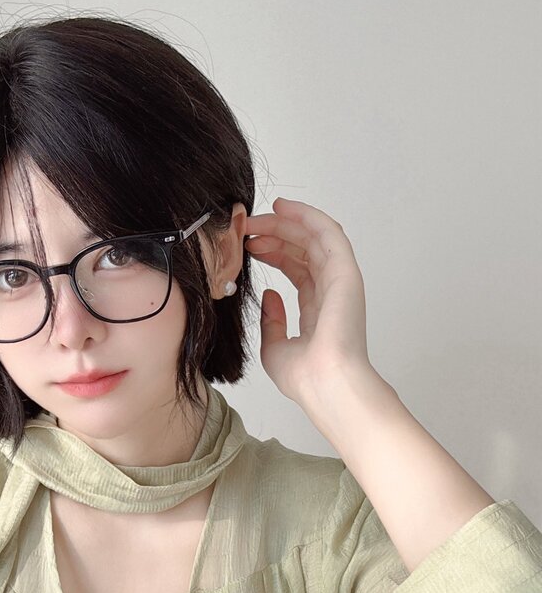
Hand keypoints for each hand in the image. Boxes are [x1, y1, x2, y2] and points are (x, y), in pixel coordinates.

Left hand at [245, 198, 371, 405]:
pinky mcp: (344, 271)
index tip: (248, 245)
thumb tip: (269, 295)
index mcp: (318, 309)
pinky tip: (284, 208)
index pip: (298, 269)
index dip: (274, 252)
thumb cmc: (306, 377)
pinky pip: (327, 232)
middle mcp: (331, 291)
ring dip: (286, 223)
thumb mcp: (275, 348)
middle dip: (275, 234)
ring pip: (314, 237)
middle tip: (247, 228)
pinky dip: (306, 216)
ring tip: (257, 217)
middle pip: (304, 249)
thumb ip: (271, 321)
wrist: (325, 384)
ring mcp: (340, 280)